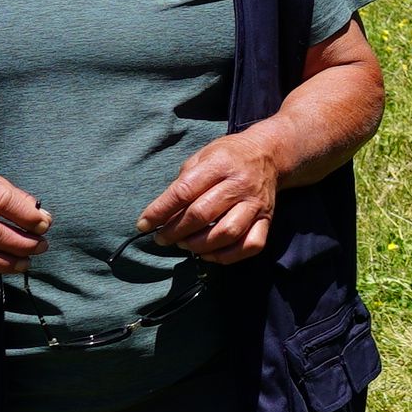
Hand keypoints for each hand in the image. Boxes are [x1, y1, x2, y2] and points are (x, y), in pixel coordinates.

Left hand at [141, 130, 283, 262]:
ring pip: (227, 233)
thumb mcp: (202, 156)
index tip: (144, 224)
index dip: (160, 211)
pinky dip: (228, 256)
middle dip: (176, 231)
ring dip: (200, 245)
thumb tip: (163, 215)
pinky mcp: (267, 219)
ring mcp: (255, 204)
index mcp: (219, 164)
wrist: (268, 154)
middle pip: (202, 214)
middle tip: (163, 238)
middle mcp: (239, 184)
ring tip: (185, 244)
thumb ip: (183, 183)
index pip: (184, 191)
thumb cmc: (228, 156)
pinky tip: (210, 253)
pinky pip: (251, 245)